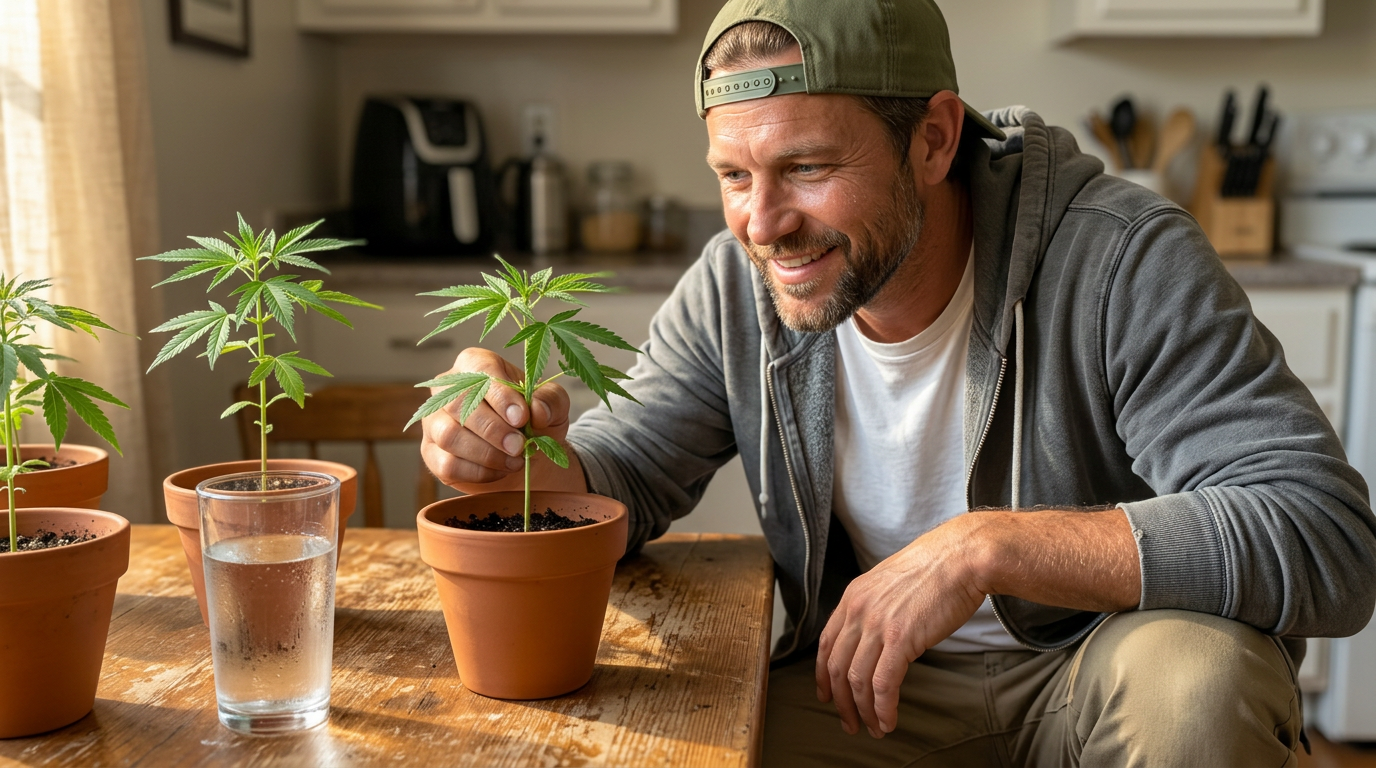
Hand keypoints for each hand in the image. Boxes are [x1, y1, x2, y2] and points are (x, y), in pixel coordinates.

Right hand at [420, 347, 570, 487]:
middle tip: (519, 446)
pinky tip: (499, 471)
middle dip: (493, 430)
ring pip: (449, 436)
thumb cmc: (534, 420)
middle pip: (458, 405)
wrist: (524, 454)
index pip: (480, 371)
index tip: (521, 418)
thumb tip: (537, 410)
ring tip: (515, 461)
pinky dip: (478, 472)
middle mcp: (447, 390)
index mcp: (475, 364)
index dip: (500, 395)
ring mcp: (435, 422)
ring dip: (486, 453)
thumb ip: (550, 401)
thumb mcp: (553, 405)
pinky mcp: (432, 453)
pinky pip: (447, 464)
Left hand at [815, 515, 987, 738]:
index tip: (826, 695)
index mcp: (853, 596)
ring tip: (873, 728)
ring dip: (863, 711)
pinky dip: (883, 708)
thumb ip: (875, 607)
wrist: (962, 557)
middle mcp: (858, 611)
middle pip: (836, 667)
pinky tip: (889, 720)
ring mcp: (878, 624)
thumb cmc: (935, 570)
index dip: (823, 675)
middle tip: (850, 723)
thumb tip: (875, 636)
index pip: (825, 644)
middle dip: (841, 702)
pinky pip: (883, 684)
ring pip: (857, 680)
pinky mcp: (901, 638)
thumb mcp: (890, 583)